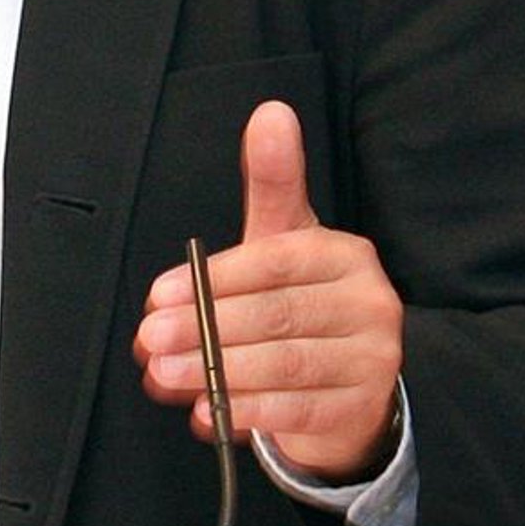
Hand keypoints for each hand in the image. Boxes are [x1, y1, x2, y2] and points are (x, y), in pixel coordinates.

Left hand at [133, 99, 404, 479]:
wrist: (348, 390)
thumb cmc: (302, 306)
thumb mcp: (285, 242)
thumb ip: (271, 184)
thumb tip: (270, 113)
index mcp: (346, 256)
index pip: (276, 262)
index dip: (214, 280)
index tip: (158, 296)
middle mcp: (371, 304)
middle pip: (278, 314)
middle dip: (207, 327)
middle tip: (150, 339)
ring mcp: (373, 360)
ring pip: (286, 364)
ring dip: (218, 372)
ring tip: (164, 375)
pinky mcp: (361, 408)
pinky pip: (297, 410)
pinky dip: (247, 411)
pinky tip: (205, 412)